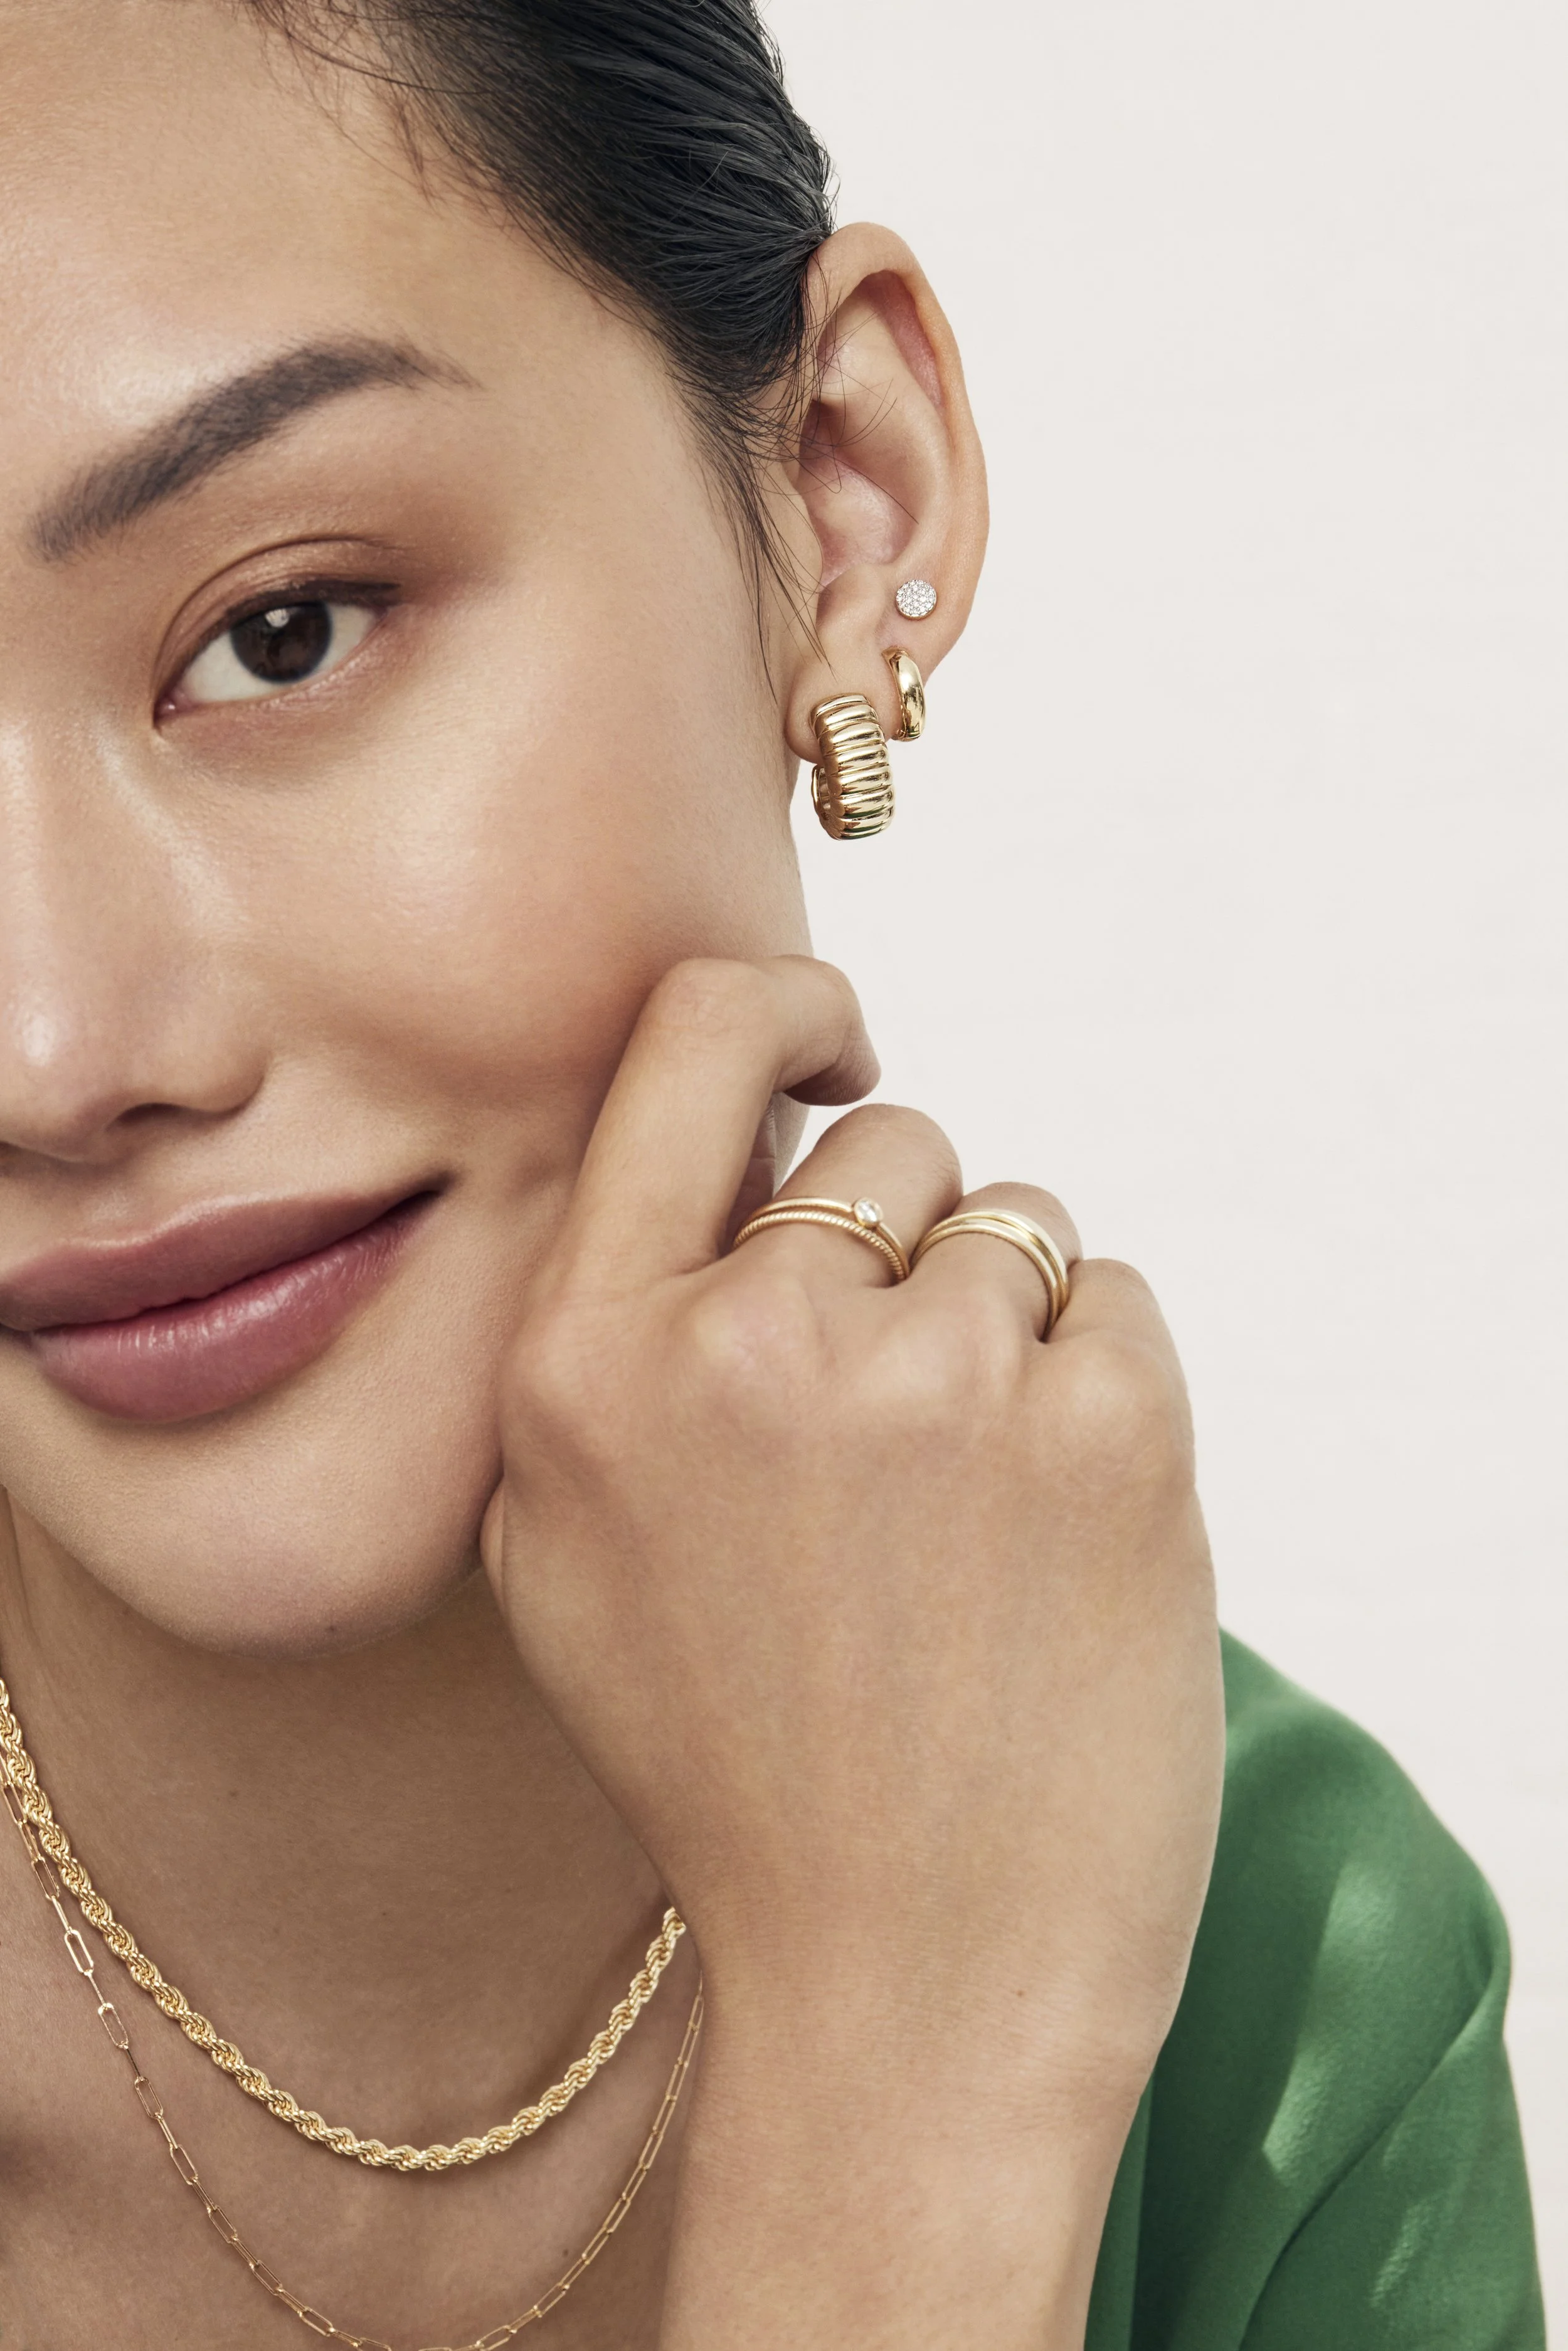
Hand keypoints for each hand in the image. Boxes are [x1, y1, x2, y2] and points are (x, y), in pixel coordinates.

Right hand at [483, 956, 1223, 2348]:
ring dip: (1004, 1331)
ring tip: (966, 1513)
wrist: (908, 1984)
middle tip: (896, 1427)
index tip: (838, 1046)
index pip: (695, 1036)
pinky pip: (1115, 1300)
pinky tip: (1047, 1538)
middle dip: (903, 1247)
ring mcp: (938, 1378)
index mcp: (589, 1359)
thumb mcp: (561, 1555)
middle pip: (885, 1144)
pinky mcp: (1107, 1428)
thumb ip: (607, 1339)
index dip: (785, 1008)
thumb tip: (716, 1168)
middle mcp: (751, 1339)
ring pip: (1013, 1223)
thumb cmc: (735, 1770)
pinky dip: (1099, 1392)